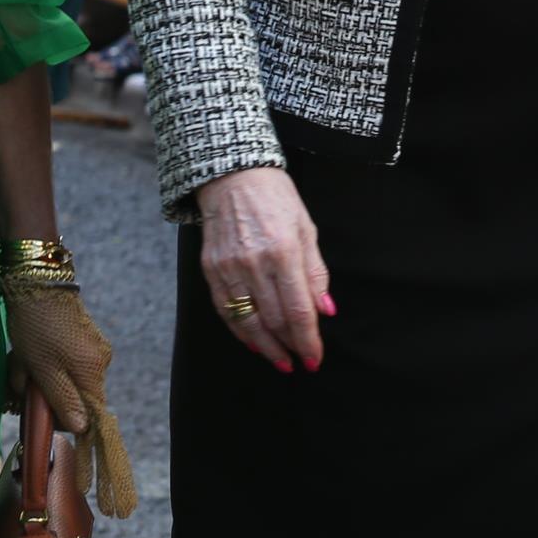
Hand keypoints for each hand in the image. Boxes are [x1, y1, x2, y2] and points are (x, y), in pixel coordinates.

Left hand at [3, 274, 140, 516]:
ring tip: (18, 368)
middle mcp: (99, 361)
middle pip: (76, 397)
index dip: (78, 431)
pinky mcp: (79, 337)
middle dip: (46, 400)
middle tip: (20, 393)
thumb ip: (61, 401)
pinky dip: (42, 367)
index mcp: (93, 372)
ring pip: (64, 380)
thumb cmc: (36, 326)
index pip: (93, 415)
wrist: (35, 280)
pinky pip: (61, 364)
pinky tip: (23, 357)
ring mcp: (91, 348)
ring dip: (40, 382)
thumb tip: (80, 430)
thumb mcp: (42, 369)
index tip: (70, 450)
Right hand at [196, 165, 329, 372]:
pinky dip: (241, 332)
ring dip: (266, 347)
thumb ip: (316, 273)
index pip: (298, 310)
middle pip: (274, 320)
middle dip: (290, 346)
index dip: (308, 339)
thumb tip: (326, 311)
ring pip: (248, 322)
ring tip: (280, 361)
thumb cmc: (276, 199)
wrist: (232, 175)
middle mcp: (254, 263)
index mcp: (283, 251)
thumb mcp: (306, 229)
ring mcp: (229, 268)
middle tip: (301, 361)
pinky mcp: (211, 270)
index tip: (315, 357)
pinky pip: (226, 311)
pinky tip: (254, 343)